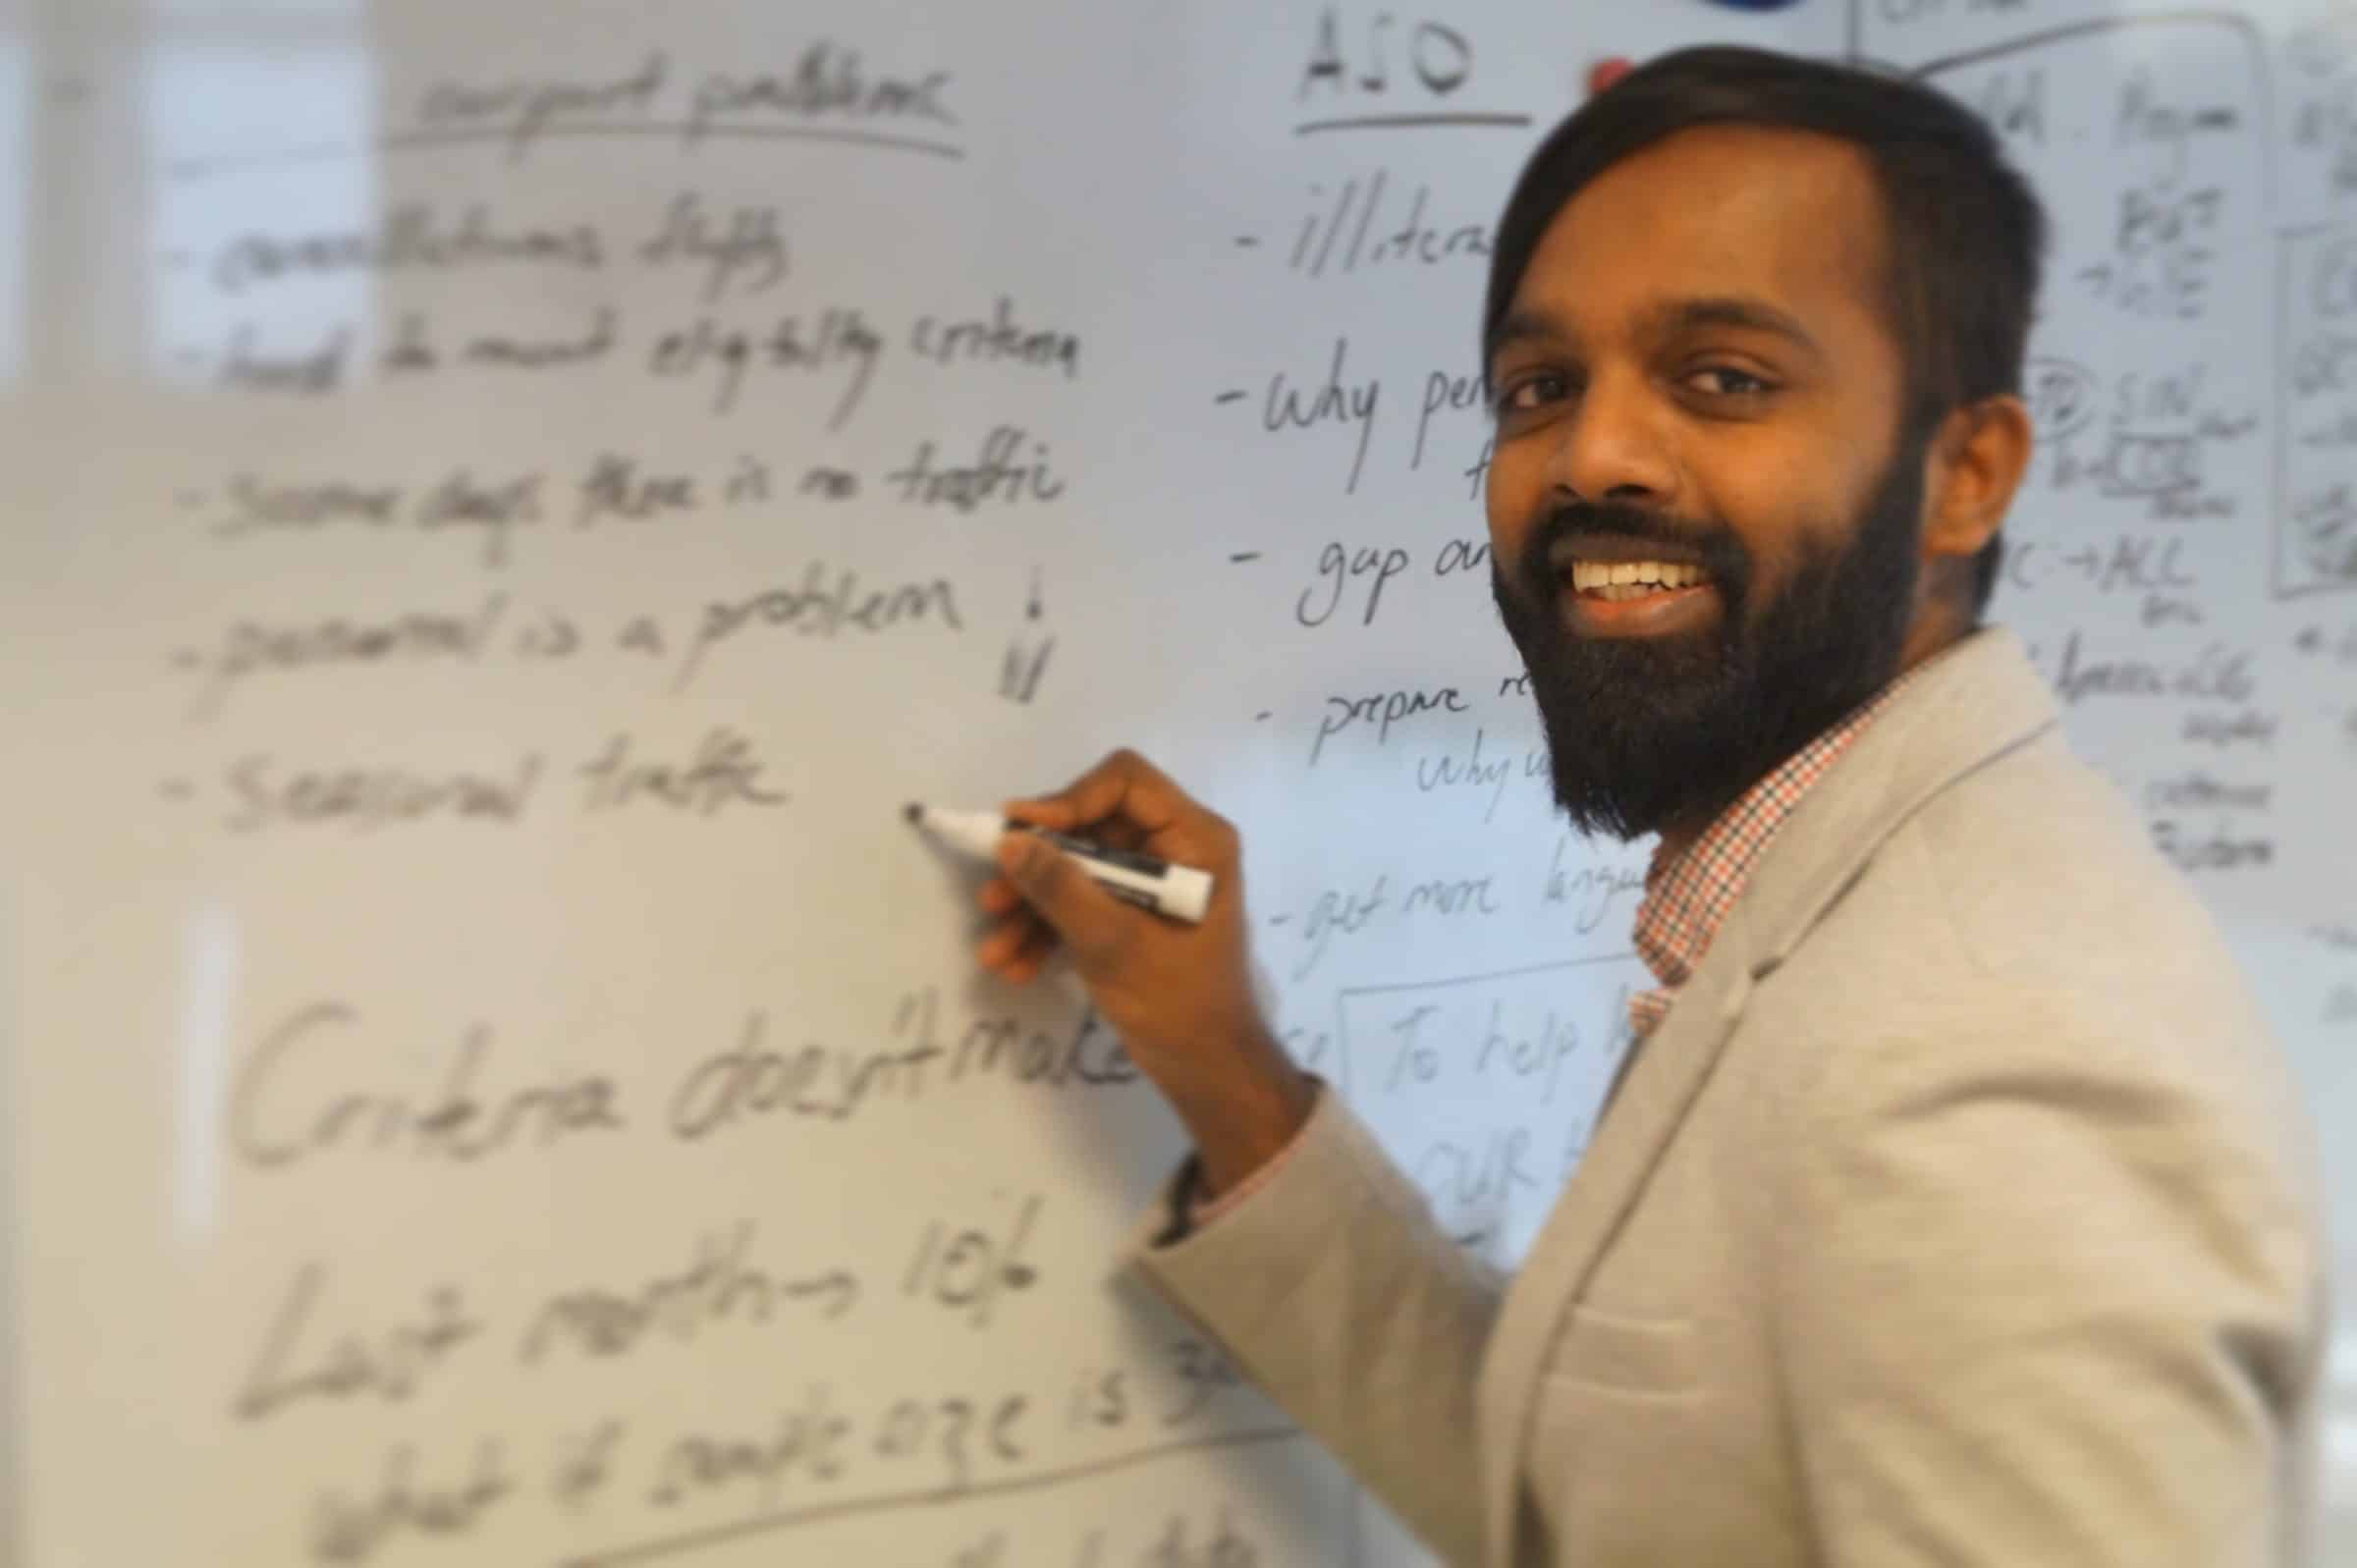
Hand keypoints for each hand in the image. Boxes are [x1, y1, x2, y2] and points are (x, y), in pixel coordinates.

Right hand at [975, 749, 1311, 1192]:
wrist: (1208, 1071)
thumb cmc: (1180, 1004)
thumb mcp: (1115, 945)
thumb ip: (1062, 889)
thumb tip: (1009, 841)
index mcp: (1196, 838)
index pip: (1125, 782)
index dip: (1068, 800)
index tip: (1019, 834)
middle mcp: (1176, 847)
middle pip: (1091, 826)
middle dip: (1038, 867)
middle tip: (992, 897)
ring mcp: (1154, 882)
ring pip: (1078, 868)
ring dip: (1033, 906)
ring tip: (995, 949)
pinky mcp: (1133, 913)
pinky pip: (1083, 901)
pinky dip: (1049, 928)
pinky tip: (1014, 965)